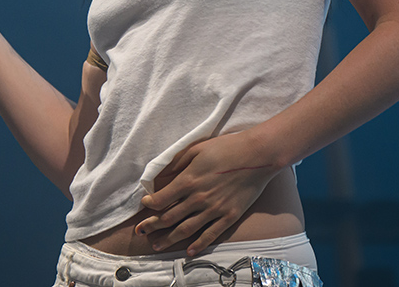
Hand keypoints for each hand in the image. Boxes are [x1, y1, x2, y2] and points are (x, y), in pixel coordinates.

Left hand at [134, 130, 280, 255]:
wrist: (257, 156)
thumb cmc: (227, 147)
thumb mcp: (198, 149)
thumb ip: (178, 162)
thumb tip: (161, 173)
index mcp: (189, 180)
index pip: (162, 199)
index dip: (150, 204)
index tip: (145, 205)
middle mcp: (198, 198)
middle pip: (169, 217)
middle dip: (152, 225)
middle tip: (141, 231)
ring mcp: (214, 209)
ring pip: (186, 229)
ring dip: (169, 238)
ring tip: (157, 244)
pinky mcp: (229, 216)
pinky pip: (210, 234)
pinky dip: (198, 244)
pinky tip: (189, 251)